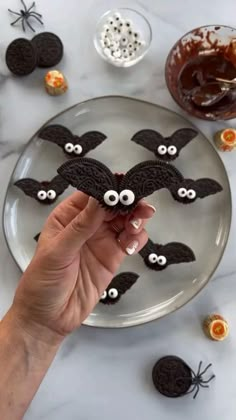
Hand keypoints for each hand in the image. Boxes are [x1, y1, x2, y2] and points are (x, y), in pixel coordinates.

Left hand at [12, 192, 154, 343]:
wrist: (49, 318)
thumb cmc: (41, 283)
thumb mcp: (58, 251)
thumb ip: (81, 226)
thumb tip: (99, 199)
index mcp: (67, 217)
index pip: (91, 194)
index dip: (109, 189)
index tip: (123, 189)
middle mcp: (86, 226)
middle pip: (113, 205)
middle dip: (129, 202)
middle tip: (140, 206)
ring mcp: (101, 240)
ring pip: (125, 221)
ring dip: (136, 219)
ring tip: (136, 225)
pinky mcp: (112, 256)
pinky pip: (130, 241)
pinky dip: (137, 238)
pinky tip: (132, 243)